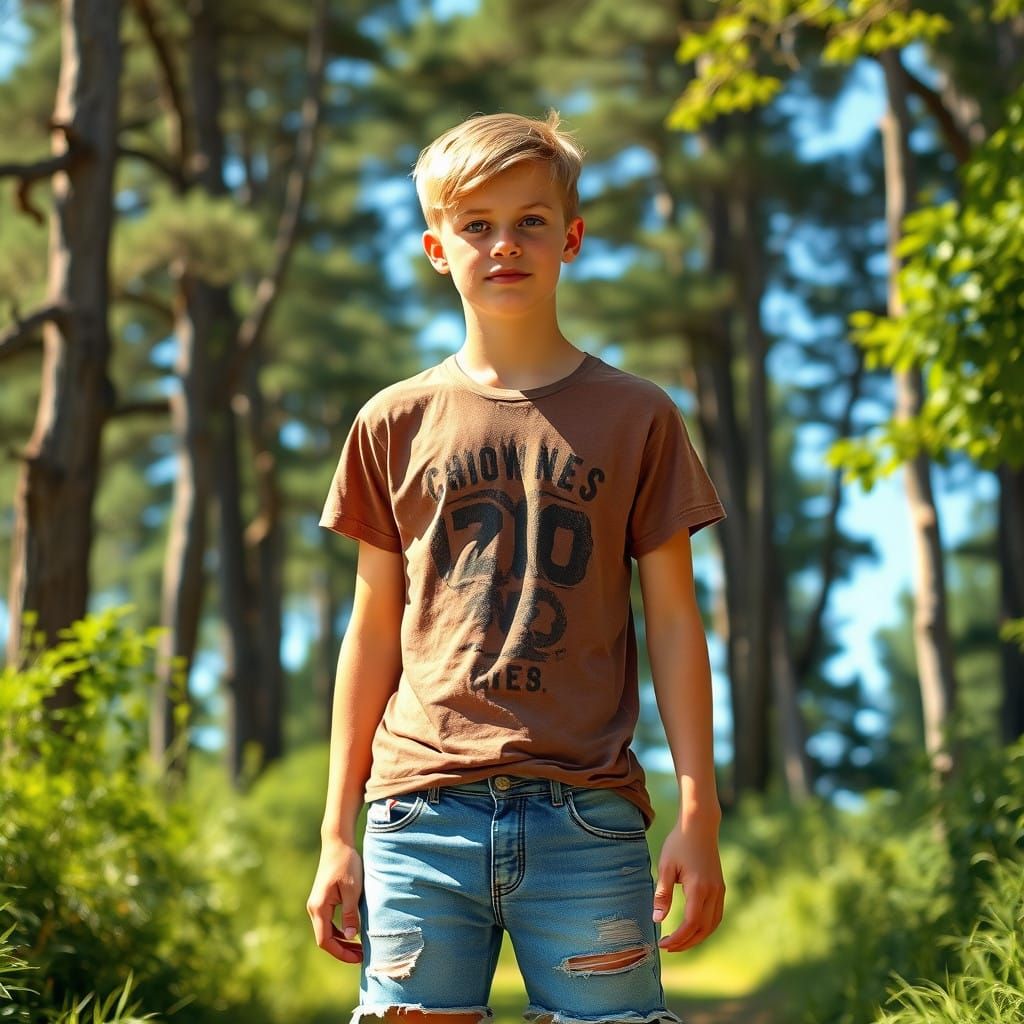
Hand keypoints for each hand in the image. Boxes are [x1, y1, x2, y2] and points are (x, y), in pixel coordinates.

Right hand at [306, 837, 363, 962]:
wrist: (337, 843)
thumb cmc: (346, 863)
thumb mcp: (352, 889)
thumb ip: (350, 913)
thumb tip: (350, 936)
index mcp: (319, 907)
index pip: (325, 941)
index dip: (341, 953)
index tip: (358, 958)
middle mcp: (314, 908)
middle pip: (325, 939)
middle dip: (343, 950)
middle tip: (363, 956)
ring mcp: (317, 904)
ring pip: (327, 931)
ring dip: (342, 941)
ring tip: (360, 947)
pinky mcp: (323, 899)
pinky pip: (329, 922)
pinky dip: (340, 930)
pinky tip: (353, 932)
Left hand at [652, 815, 725, 951]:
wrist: (699, 825)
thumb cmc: (679, 843)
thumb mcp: (666, 866)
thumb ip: (663, 894)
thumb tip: (657, 919)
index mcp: (699, 888)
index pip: (691, 924)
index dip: (678, 938)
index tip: (663, 943)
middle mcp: (713, 892)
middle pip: (703, 929)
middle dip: (686, 943)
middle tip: (668, 947)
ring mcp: (719, 890)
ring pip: (713, 925)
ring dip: (697, 937)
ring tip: (679, 942)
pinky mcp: (720, 887)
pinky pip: (716, 915)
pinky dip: (706, 927)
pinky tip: (693, 928)